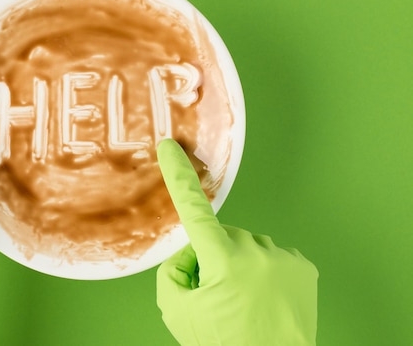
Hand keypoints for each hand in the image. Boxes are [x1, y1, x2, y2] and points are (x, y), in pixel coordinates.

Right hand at [156, 139, 317, 345]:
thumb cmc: (225, 344)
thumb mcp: (178, 311)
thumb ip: (173, 273)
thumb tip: (190, 256)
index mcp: (223, 260)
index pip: (193, 210)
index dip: (178, 176)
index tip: (171, 149)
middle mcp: (256, 252)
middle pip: (221, 236)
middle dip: (211, 254)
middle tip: (212, 288)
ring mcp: (284, 258)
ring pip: (247, 244)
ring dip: (239, 260)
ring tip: (241, 296)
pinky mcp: (304, 267)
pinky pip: (273, 255)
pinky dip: (264, 268)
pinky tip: (263, 293)